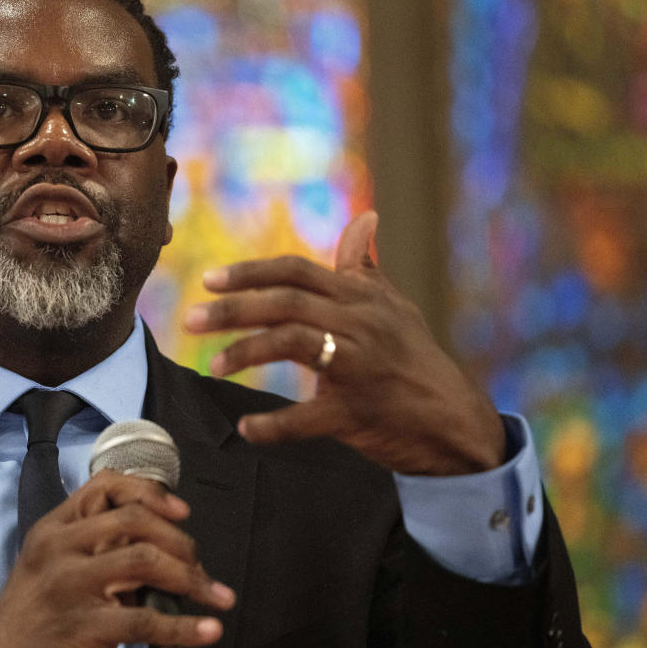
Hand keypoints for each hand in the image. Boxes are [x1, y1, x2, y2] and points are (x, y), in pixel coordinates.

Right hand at [0, 470, 234, 647]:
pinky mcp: (83, 627)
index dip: (151, 492)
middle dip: (181, 542)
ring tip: (213, 596)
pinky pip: (145, 620)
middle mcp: (59, 549)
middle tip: (200, 567)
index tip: (181, 511)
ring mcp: (69, 586)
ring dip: (191, 578)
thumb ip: (96, 551)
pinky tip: (206, 630)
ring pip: (145, 560)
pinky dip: (184, 627)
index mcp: (53, 529)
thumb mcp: (54, 570)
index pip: (105, 486)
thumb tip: (159, 548)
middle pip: (134, 520)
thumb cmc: (33, 624)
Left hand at [183, 211, 504, 476]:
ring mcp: (359, 367)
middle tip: (190, 320)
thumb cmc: (415, 359)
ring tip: (213, 364)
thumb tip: (364, 218)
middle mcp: (360, 324)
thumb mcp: (394, 308)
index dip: (250, 273)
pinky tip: (247, 429)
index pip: (297, 272)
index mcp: (361, 298)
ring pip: (294, 344)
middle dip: (233, 309)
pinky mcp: (358, 413)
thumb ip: (365, 268)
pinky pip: (309, 417)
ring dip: (246, 352)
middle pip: (287, 303)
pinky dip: (275, 424)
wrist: (456, 422)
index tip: (208, 280)